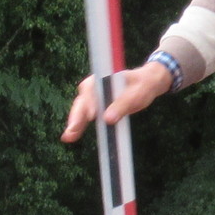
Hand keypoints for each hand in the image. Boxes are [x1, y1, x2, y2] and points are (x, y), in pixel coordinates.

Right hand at [60, 62, 174, 141]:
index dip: (89, 101)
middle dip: (77, 116)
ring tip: (68, 137)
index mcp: (104, 77)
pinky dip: (79, 125)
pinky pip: (85, 115)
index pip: (91, 87)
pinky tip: (72, 135)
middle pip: (82, 100)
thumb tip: (107, 119)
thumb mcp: (136, 94)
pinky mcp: (97, 106)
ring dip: (75, 123)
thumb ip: (123, 104)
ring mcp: (94, 96)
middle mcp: (95, 86)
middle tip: (73, 130)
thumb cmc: (142, 85)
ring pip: (80, 109)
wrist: (147, 84)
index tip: (91, 115)